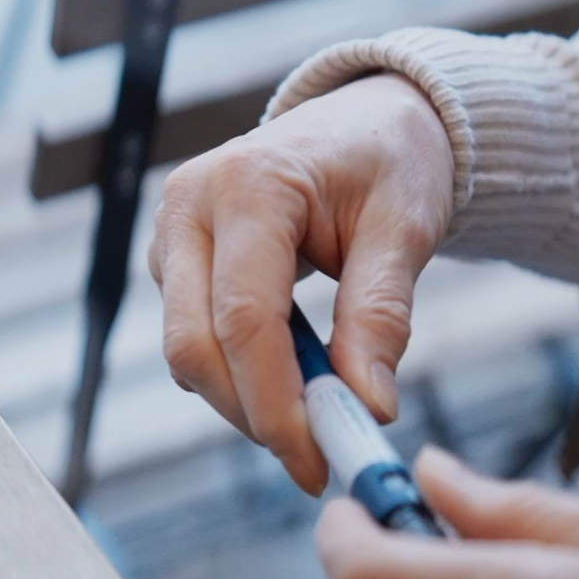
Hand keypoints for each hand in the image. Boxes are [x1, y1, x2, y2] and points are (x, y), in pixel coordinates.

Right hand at [148, 74, 453, 494]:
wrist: (368, 120)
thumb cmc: (390, 160)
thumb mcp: (405, 229)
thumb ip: (380, 316)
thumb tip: (368, 407)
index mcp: (247, 184)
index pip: (244, 318)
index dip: (275, 402)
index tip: (319, 458)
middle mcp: (190, 204)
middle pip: (194, 344)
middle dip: (253, 413)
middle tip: (317, 458)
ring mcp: (173, 231)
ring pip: (186, 348)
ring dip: (245, 399)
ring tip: (319, 416)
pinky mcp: (175, 258)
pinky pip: (194, 335)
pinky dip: (239, 374)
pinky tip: (293, 380)